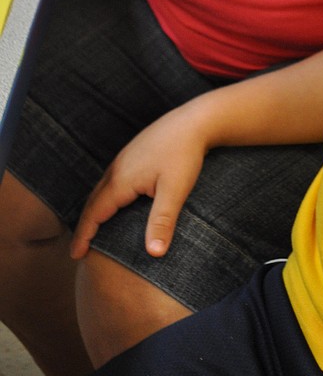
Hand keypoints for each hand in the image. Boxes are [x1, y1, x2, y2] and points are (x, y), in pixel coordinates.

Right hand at [71, 107, 209, 261]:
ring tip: (93, 228)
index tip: (75, 255)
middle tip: (79, 248)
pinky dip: (106, 196)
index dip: (84, 235)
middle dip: (85, 225)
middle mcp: (117, 168)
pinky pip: (112, 179)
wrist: (196, 120)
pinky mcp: (134, 152)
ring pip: (102, 188)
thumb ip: (162, 221)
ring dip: (94, 209)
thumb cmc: (185, 154)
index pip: (95, 213)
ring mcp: (124, 157)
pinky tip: (115, 201)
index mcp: (122, 179)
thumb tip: (154, 254)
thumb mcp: (175, 190)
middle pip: (93, 201)